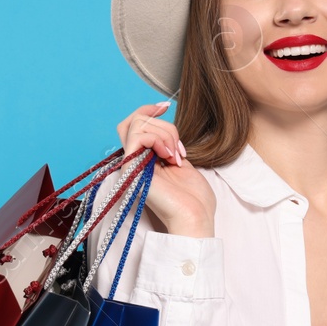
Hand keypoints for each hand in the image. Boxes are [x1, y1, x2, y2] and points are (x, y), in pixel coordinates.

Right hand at [116, 102, 215, 237]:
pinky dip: (159, 139)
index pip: (133, 125)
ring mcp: (131, 166)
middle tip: (178, 148)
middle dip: (163, 125)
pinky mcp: (131, 169)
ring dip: (164, 133)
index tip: (166, 107)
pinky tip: (170, 157)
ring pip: (137, 124)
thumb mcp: (182, 163)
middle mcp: (134, 163)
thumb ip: (169, 147)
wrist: (195, 218)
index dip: (147, 111)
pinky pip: (139, 135)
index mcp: (144, 161)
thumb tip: (164, 127)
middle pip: (134, 121)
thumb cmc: (194, 199)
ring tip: (175, 155)